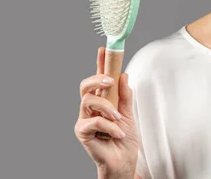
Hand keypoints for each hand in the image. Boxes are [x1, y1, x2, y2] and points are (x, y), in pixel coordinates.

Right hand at [74, 47, 138, 176]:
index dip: (99, 64)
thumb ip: (125, 95)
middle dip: (97, 79)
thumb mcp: (129, 113)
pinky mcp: (82, 132)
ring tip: (119, 118)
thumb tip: (123, 75)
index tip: (103, 50)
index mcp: (102, 100)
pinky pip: (94, 122)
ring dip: (107, 107)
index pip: (98, 79)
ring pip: (88, 101)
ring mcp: (84, 119)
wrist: (123, 160)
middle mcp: (90, 108)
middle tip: (110, 81)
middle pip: (84, 86)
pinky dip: (110, 126)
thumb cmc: (124, 138)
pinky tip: (118, 133)